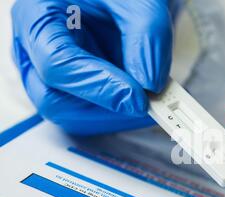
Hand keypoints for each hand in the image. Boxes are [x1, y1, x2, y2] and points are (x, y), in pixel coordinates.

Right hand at [12, 0, 175, 134]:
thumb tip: (149, 84)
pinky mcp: (70, 91)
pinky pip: (87, 117)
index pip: (57, 63)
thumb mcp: (137, 1)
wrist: (119, 0)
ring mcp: (50, 75)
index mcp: (37, 16)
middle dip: (107, 108)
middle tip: (148, 104)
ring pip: (72, 116)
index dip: (100, 87)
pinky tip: (138, 99)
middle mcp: (35, 50)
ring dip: (115, 115)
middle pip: (55, 100)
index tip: (138, 98)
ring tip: (148, 96)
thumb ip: (147, 35)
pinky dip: (118, 115)